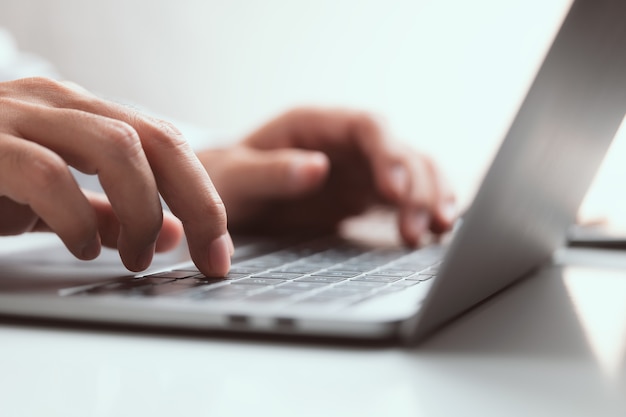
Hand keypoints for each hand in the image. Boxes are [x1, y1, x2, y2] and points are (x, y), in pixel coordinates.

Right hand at [0, 77, 232, 275]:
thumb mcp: (54, 197)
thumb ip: (108, 212)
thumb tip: (170, 234)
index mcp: (83, 112)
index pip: (167, 142)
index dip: (204, 196)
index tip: (219, 249)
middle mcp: (59, 104)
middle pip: (158, 139)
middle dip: (197, 202)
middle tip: (208, 256)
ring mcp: (21, 117)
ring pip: (118, 147)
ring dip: (143, 211)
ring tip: (138, 258)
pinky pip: (48, 176)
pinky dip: (77, 219)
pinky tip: (82, 247)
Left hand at [197, 108, 455, 245]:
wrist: (226, 199)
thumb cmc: (223, 180)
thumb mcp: (234, 177)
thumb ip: (271, 172)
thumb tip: (317, 168)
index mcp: (314, 124)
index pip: (367, 127)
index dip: (389, 154)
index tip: (396, 189)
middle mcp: (345, 143)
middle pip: (401, 152)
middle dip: (418, 187)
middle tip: (420, 227)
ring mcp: (359, 169)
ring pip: (414, 174)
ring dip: (432, 198)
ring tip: (440, 231)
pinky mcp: (365, 197)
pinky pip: (406, 200)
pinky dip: (424, 212)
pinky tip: (436, 233)